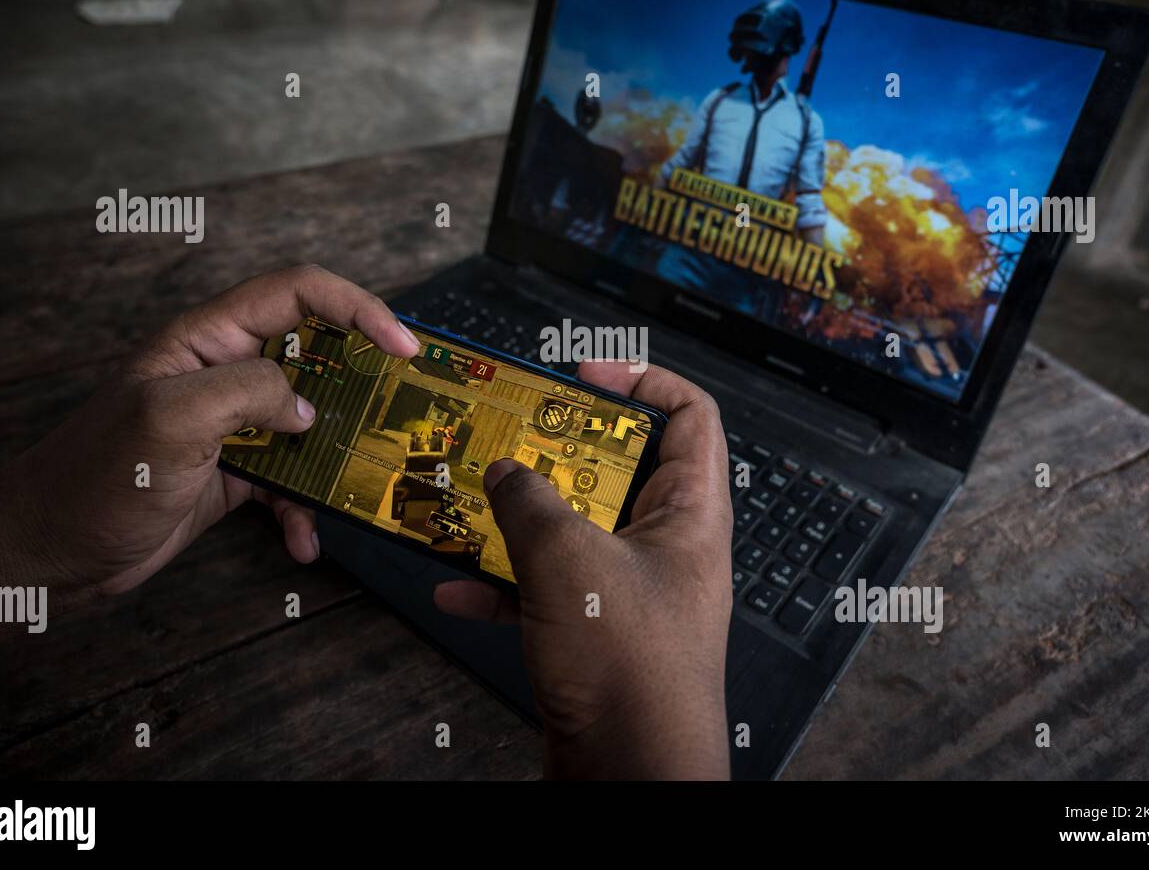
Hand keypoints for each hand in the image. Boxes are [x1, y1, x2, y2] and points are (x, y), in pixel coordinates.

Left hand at [0, 266, 418, 611]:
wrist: (51, 552)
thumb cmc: (96, 478)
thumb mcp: (172, 419)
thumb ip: (249, 392)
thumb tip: (307, 408)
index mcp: (208, 339)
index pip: (297, 294)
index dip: (358, 308)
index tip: (404, 346)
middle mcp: (226, 373)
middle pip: (317, 355)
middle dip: (364, 385)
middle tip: (404, 414)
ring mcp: (234, 425)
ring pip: (313, 425)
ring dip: (339, 460)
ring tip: (364, 487)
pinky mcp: (235, 473)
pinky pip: (290, 482)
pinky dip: (303, 512)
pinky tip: (304, 542)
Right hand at [435, 361, 732, 778]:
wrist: (629, 776)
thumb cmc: (630, 670)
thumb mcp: (570, 562)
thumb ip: (531, 503)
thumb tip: (504, 471)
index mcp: (691, 515)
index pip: (692, 416)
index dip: (644, 380)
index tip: (586, 371)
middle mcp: (667, 547)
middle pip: (618, 468)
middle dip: (558, 450)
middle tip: (511, 432)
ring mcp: (631, 591)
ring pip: (574, 529)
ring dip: (520, 516)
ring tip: (473, 497)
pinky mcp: (597, 633)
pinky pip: (547, 589)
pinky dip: (503, 584)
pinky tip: (455, 585)